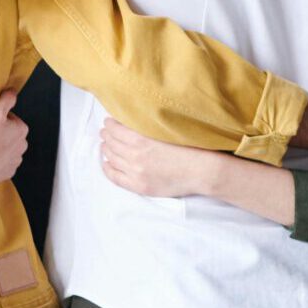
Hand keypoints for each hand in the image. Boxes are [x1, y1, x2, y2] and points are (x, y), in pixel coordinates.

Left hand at [99, 121, 216, 198]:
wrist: (202, 171)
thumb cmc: (190, 148)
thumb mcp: (166, 132)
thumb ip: (147, 128)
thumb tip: (132, 122)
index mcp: (141, 140)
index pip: (116, 129)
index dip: (110, 124)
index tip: (109, 121)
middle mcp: (134, 156)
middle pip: (112, 143)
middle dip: (107, 135)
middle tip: (105, 131)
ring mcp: (135, 172)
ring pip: (112, 158)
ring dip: (106, 149)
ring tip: (105, 144)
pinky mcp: (139, 185)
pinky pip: (115, 177)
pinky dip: (107, 168)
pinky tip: (106, 162)